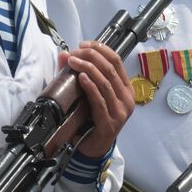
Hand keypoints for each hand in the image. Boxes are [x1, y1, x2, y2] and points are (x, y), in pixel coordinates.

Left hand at [64, 41, 133, 158]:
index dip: (100, 49)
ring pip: (106, 83)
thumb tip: (63, 54)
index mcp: (126, 88)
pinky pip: (100, 100)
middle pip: (111, 69)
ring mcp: (120, 112)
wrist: (93, 147)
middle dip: (92, 56)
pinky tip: (81, 78)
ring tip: (73, 61)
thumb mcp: (88, 93)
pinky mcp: (109, 123)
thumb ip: (78, 73)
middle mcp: (127, 99)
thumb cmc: (92, 118)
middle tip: (75, 52)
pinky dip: (90, 87)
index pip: (116, 61)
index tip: (84, 44)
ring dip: (88, 68)